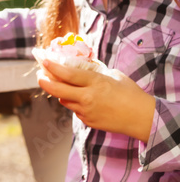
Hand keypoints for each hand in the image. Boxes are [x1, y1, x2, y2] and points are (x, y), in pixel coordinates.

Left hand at [37, 60, 155, 141]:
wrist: (143, 118)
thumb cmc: (130, 93)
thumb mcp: (113, 75)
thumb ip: (95, 71)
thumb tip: (79, 65)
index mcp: (95, 83)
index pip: (67, 74)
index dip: (52, 66)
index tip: (43, 60)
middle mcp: (88, 98)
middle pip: (57, 90)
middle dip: (44, 81)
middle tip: (40, 75)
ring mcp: (86, 111)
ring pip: (64, 100)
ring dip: (61, 93)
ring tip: (63, 86)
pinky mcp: (88, 121)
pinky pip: (75, 110)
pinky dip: (74, 103)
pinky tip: (83, 99)